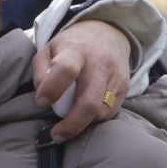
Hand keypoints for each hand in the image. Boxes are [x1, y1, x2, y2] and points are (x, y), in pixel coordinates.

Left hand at [34, 21, 129, 142]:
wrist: (108, 32)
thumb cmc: (72, 45)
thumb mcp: (49, 49)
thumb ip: (41, 73)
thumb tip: (42, 100)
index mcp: (76, 50)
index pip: (66, 69)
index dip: (52, 89)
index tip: (42, 102)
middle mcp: (100, 63)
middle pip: (89, 101)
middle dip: (71, 125)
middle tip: (56, 135)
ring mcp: (115, 77)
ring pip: (100, 112)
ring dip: (83, 123)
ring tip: (70, 119)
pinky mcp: (125, 88)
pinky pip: (109, 113)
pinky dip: (95, 119)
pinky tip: (85, 114)